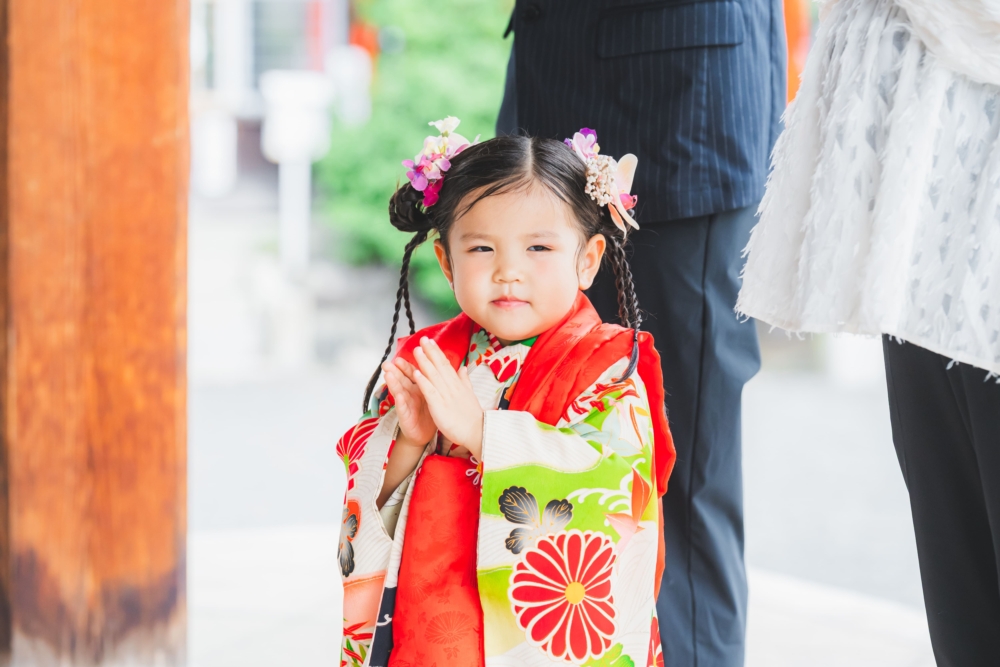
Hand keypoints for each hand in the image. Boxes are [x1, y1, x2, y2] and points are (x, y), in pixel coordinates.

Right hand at [382, 357, 435, 446]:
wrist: (426, 434)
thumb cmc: (428, 414)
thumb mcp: (431, 394)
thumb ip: (432, 380)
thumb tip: (437, 364)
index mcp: (418, 387)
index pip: (412, 372)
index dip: (409, 363)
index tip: (404, 353)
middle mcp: (410, 394)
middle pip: (402, 379)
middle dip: (395, 370)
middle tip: (389, 362)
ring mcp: (406, 404)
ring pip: (399, 391)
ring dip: (393, 382)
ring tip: (388, 373)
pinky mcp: (406, 416)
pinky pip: (403, 408)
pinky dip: (401, 401)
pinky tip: (399, 396)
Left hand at [412, 337, 483, 458]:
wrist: (478, 432)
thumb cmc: (472, 416)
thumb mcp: (469, 394)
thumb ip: (464, 380)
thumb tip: (462, 368)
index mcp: (458, 384)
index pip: (446, 364)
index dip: (437, 352)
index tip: (430, 341)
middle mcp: (452, 387)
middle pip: (440, 366)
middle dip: (430, 352)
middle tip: (422, 339)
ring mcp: (446, 396)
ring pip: (434, 376)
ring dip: (425, 362)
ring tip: (417, 350)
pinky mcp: (440, 407)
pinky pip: (431, 392)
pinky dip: (424, 382)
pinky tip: (416, 373)